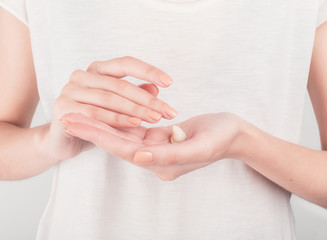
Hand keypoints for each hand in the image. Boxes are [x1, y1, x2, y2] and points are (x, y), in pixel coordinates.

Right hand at [45, 56, 177, 161]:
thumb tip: (156, 88)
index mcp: (97, 69)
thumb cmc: (94, 120)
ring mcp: (70, 90)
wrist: (62, 139)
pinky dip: (116, 119)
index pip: (125, 63)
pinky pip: (95, 113)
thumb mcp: (118, 107)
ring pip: (109, 98)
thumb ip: (134, 95)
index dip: (148, 70)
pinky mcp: (63, 108)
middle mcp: (82, 75)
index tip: (170, 82)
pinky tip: (134, 124)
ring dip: (135, 109)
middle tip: (168, 111)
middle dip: (147, 99)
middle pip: (120, 84)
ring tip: (155, 118)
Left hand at [60, 112, 242, 180]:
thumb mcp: (200, 146)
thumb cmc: (221, 138)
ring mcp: (156, 149)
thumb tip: (138, 156)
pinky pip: (135, 129)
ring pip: (123, 135)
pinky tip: (102, 111)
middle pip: (118, 143)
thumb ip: (169, 155)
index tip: (78, 124)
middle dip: (93, 129)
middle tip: (66, 116)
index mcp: (162, 164)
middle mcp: (155, 159)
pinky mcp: (159, 139)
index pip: (125, 150)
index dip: (101, 136)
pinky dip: (118, 120)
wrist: (234, 134)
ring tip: (78, 112)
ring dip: (101, 124)